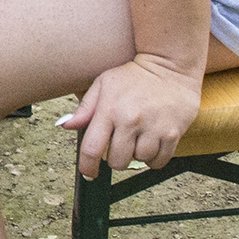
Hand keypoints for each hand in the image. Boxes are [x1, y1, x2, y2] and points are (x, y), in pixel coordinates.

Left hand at [57, 55, 202, 179]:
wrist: (170, 65)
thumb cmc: (134, 76)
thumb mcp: (104, 84)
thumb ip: (85, 108)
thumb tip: (65, 125)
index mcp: (110, 109)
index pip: (92, 149)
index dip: (87, 167)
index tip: (88, 173)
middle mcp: (131, 120)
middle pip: (116, 162)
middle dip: (115, 157)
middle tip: (120, 143)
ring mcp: (153, 128)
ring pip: (138, 161)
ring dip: (136, 155)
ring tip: (138, 137)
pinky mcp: (173, 133)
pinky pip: (159, 162)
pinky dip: (153, 159)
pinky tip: (151, 143)